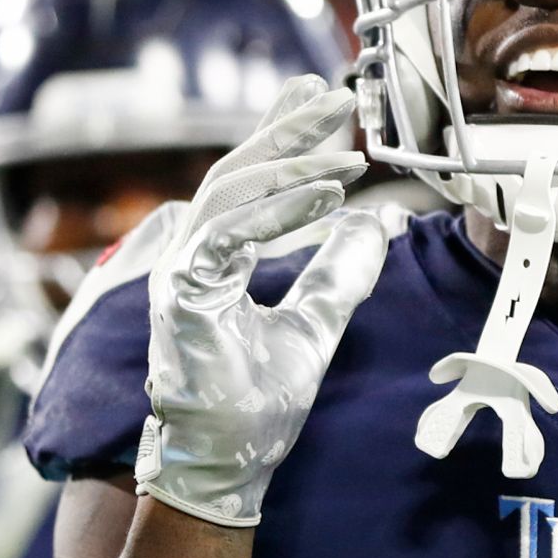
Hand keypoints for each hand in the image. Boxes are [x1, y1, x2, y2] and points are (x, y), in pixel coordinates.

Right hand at [136, 76, 388, 526]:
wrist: (226, 464)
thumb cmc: (255, 402)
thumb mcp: (316, 322)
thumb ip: (339, 272)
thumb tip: (376, 226)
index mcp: (213, 257)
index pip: (248, 181)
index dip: (279, 133)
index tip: (315, 93)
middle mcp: (190, 256)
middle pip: (237, 173)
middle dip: (287, 130)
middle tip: (333, 95)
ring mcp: (181, 275)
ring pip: (231, 194)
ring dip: (292, 165)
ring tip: (346, 150)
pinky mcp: (185, 299)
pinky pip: (231, 238)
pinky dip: (280, 213)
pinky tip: (326, 196)